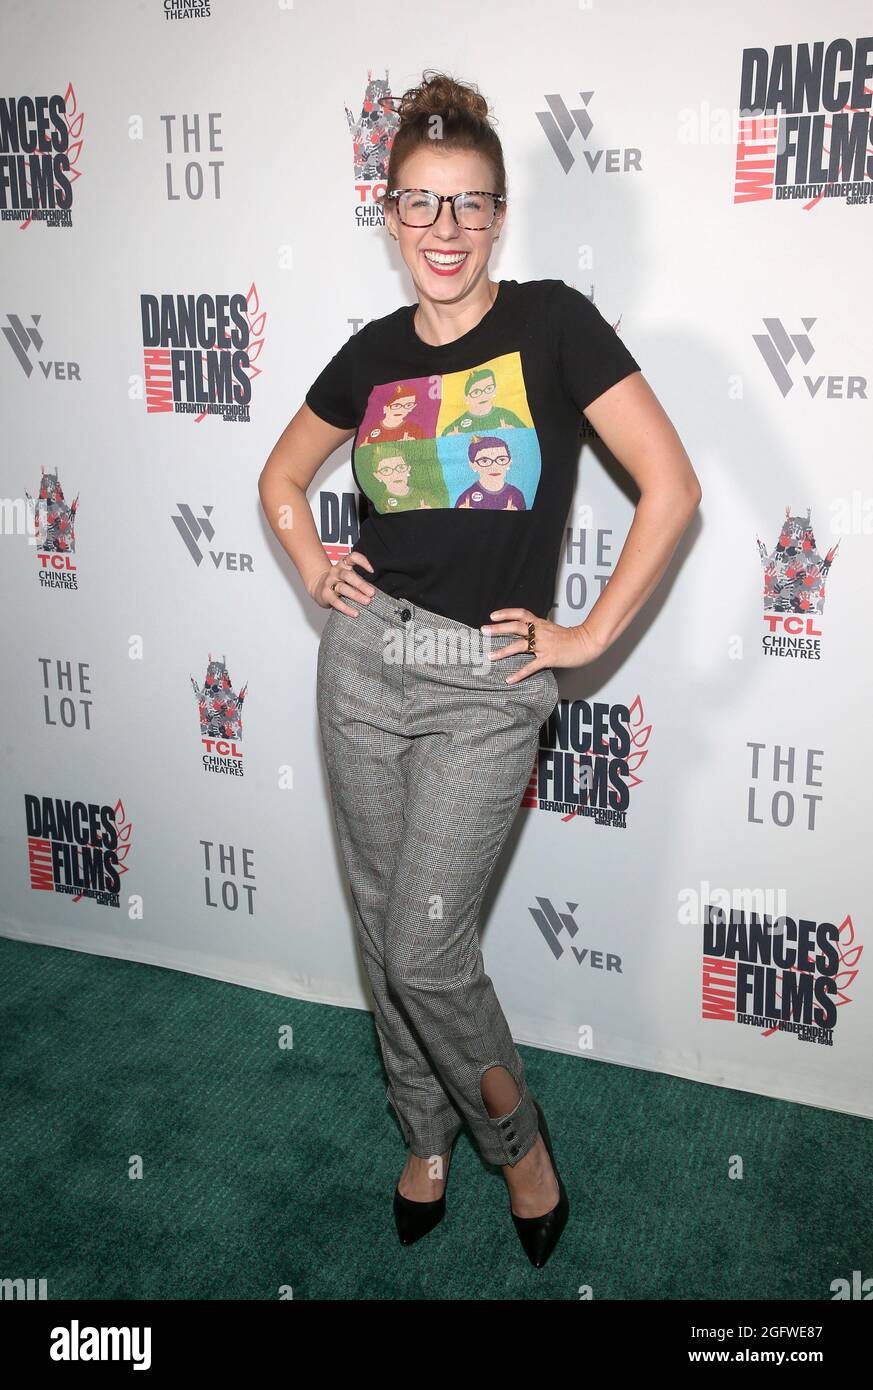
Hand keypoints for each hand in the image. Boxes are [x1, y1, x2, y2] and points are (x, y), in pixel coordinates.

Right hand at [309, 551, 375, 614]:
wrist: (318, 587)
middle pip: (348, 575)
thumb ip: (359, 578)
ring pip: (343, 588)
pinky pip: (336, 602)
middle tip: (372, 592)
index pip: (352, 557)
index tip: (372, 571)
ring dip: (356, 595)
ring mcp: (329, 583)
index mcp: (343, 564)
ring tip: (366, 601)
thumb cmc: (338, 582)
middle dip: (361, 584)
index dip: (362, 561)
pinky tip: (355, 613)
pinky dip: (346, 608)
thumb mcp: (347, 575)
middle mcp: (336, 572)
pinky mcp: (326, 595)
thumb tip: (375, 590)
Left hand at [481, 608, 603, 683]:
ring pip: (519, 646)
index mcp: (541, 624)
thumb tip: (529, 628)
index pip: (521, 614)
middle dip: (498, 629)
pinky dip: (519, 674)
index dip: (506, 613)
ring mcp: (543, 645)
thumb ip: (540, 628)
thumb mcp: (553, 628)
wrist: (587, 642)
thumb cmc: (571, 637)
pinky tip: (509, 679)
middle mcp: (540, 632)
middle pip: (515, 627)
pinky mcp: (548, 658)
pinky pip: (530, 667)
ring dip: (503, 651)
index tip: (492, 615)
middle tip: (483, 631)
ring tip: (490, 656)